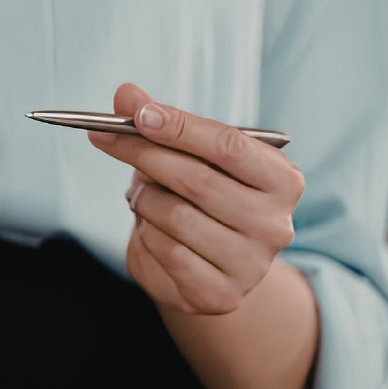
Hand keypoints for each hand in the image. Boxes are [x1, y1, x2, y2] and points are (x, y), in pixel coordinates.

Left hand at [90, 84, 305, 314]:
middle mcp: (276, 224)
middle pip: (197, 180)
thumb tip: (126, 94)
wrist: (210, 264)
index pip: (228, 146)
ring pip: (175, 217)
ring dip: (143, 199)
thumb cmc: (201, 196)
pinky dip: (146, 233)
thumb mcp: (189, 155)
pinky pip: (165, 252)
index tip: (138, 115)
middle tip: (105, 138)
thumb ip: (160, 122)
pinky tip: (150, 228)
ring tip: (141, 195)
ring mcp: (251, 263)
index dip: (180, 127)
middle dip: (144, 154)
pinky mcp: (220, 294)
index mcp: (282, 180)